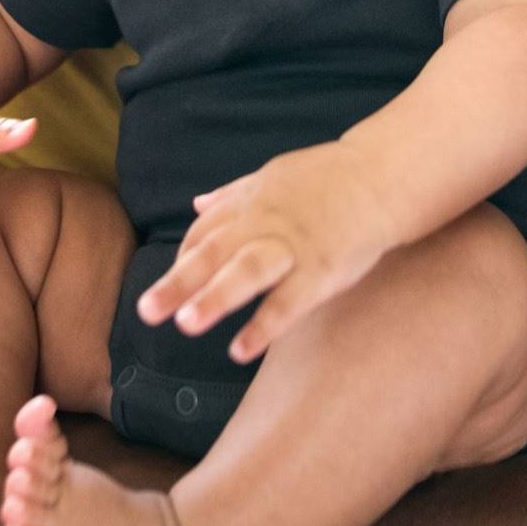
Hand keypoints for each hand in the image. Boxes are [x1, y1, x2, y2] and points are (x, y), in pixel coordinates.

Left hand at [138, 141, 394, 362]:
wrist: (380, 176)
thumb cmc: (325, 180)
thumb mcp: (272, 176)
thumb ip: (232, 194)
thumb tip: (196, 203)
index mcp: (250, 202)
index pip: (205, 234)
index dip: (184, 261)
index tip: (167, 288)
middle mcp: (264, 223)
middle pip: (214, 252)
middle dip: (178, 282)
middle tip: (146, 311)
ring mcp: (293, 246)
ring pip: (247, 272)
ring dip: (215, 297)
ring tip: (185, 325)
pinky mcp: (322, 269)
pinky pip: (289, 300)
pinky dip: (265, 325)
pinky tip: (240, 350)